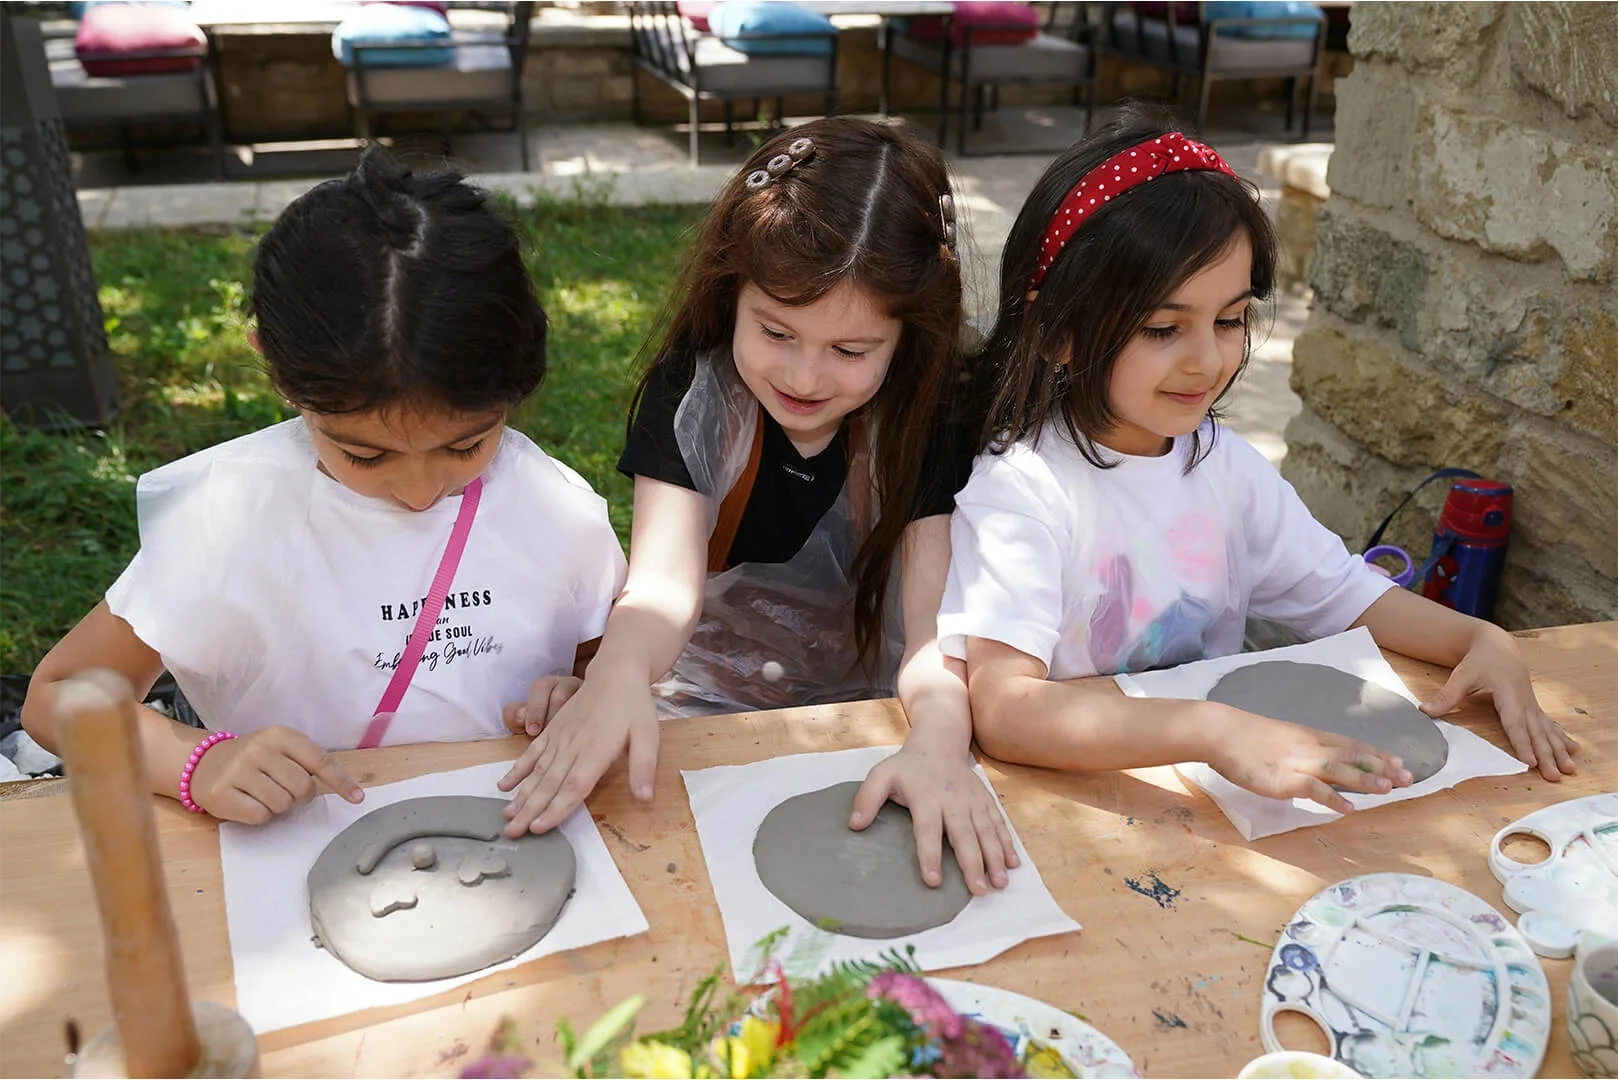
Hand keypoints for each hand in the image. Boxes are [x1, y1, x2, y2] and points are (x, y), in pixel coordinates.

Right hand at [188, 726, 363, 824]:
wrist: (204, 764)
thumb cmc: (253, 760)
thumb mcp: (280, 749)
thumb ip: (307, 762)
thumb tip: (347, 789)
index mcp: (279, 735)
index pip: (319, 760)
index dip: (341, 781)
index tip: (357, 798)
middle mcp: (258, 749)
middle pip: (302, 787)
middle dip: (300, 796)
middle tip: (285, 790)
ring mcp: (237, 771)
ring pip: (282, 804)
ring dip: (278, 806)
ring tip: (262, 793)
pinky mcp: (221, 793)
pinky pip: (260, 816)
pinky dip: (260, 815)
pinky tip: (247, 802)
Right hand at [497, 665, 658, 837]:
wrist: (615, 673)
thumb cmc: (634, 706)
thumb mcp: (648, 735)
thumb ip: (643, 766)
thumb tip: (644, 798)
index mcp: (596, 751)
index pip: (573, 787)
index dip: (556, 809)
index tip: (539, 829)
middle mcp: (573, 747)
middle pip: (548, 784)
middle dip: (529, 811)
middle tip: (511, 832)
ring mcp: (559, 738)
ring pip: (537, 772)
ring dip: (521, 796)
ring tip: (506, 816)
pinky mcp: (553, 731)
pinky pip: (532, 753)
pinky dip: (517, 770)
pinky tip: (504, 785)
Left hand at [850, 737, 1018, 895]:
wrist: (939, 742)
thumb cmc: (908, 766)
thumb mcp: (881, 775)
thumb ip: (867, 798)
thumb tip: (854, 825)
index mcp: (926, 797)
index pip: (928, 831)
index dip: (930, 856)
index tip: (933, 881)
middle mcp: (953, 800)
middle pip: (964, 836)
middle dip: (973, 864)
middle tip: (978, 891)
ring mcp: (973, 801)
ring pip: (987, 832)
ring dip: (995, 858)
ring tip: (999, 883)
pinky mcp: (985, 801)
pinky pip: (999, 823)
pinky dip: (1007, 843)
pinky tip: (1013, 863)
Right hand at [1205, 704, 1413, 814]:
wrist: (1220, 732)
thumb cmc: (1246, 736)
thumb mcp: (1281, 738)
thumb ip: (1301, 750)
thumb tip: (1314, 766)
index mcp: (1310, 737)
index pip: (1351, 744)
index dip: (1377, 754)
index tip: (1399, 762)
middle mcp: (1310, 747)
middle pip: (1352, 756)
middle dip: (1381, 767)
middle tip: (1407, 777)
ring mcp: (1297, 763)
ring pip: (1339, 769)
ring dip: (1365, 779)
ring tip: (1388, 788)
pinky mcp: (1283, 779)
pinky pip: (1313, 789)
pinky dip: (1333, 798)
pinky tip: (1349, 808)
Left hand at [1421, 625, 1577, 781]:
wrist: (1498, 645)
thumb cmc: (1480, 660)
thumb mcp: (1462, 675)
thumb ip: (1446, 695)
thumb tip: (1425, 711)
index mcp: (1508, 693)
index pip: (1515, 722)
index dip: (1522, 742)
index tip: (1530, 761)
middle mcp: (1525, 701)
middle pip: (1536, 732)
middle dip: (1547, 755)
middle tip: (1554, 775)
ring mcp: (1532, 704)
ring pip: (1547, 731)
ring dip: (1559, 751)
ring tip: (1570, 769)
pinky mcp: (1534, 707)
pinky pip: (1550, 725)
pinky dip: (1561, 738)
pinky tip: (1574, 751)